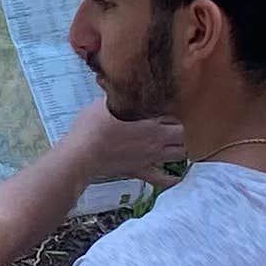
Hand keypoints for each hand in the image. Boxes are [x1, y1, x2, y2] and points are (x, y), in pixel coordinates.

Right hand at [70, 105, 184, 186]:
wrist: (82, 155)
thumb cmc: (91, 127)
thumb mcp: (104, 103)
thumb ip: (117, 95)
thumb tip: (120, 86)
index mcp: (150, 121)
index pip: (175, 114)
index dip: (174, 110)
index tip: (168, 107)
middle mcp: (156, 140)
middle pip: (183, 134)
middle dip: (182, 128)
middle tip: (174, 123)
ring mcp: (150, 157)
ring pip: (180, 154)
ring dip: (181, 147)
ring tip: (176, 142)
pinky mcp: (141, 171)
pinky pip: (162, 180)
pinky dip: (171, 179)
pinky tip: (176, 176)